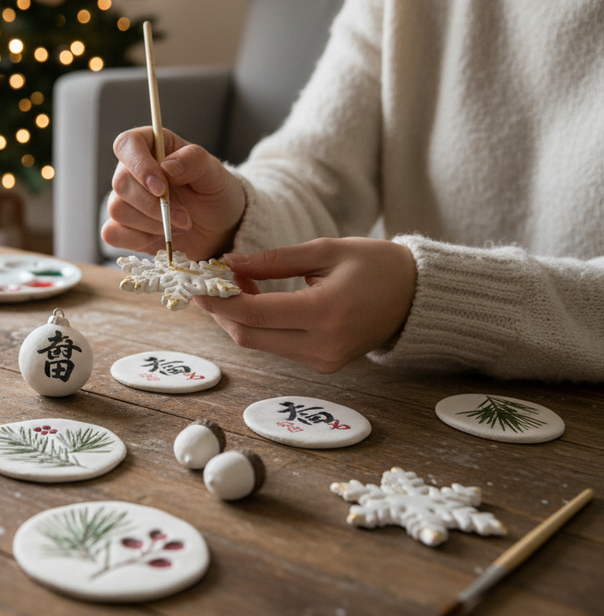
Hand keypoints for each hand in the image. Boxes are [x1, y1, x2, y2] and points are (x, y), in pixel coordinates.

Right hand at [101, 127, 246, 260]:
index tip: (161, 188)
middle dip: (152, 205)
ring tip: (179, 226)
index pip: (127, 144)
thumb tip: (167, 166)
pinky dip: (138, 239)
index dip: (139, 165)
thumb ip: (194, 162)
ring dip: (151, 224)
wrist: (218, 229)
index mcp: (153, 146)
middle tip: (184, 217)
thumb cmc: (215, 194)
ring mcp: (126, 200)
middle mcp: (133, 170)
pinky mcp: (123, 227)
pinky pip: (113, 233)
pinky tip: (161, 237)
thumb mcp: (215, 174)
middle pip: (121, 182)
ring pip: (117, 209)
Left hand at [194, 238, 416, 372]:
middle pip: (249, 336)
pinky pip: (277, 347)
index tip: (197, 282)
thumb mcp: (325, 250)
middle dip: (221, 311)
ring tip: (232, 284)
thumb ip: (274, 260)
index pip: (255, 314)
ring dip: (238, 317)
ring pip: (259, 344)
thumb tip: (229, 262)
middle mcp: (323, 345)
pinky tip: (254, 300)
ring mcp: (324, 361)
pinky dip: (259, 325)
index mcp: (325, 313)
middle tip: (206, 284)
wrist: (417, 296)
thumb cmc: (376, 265)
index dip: (219, 300)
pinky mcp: (323, 365)